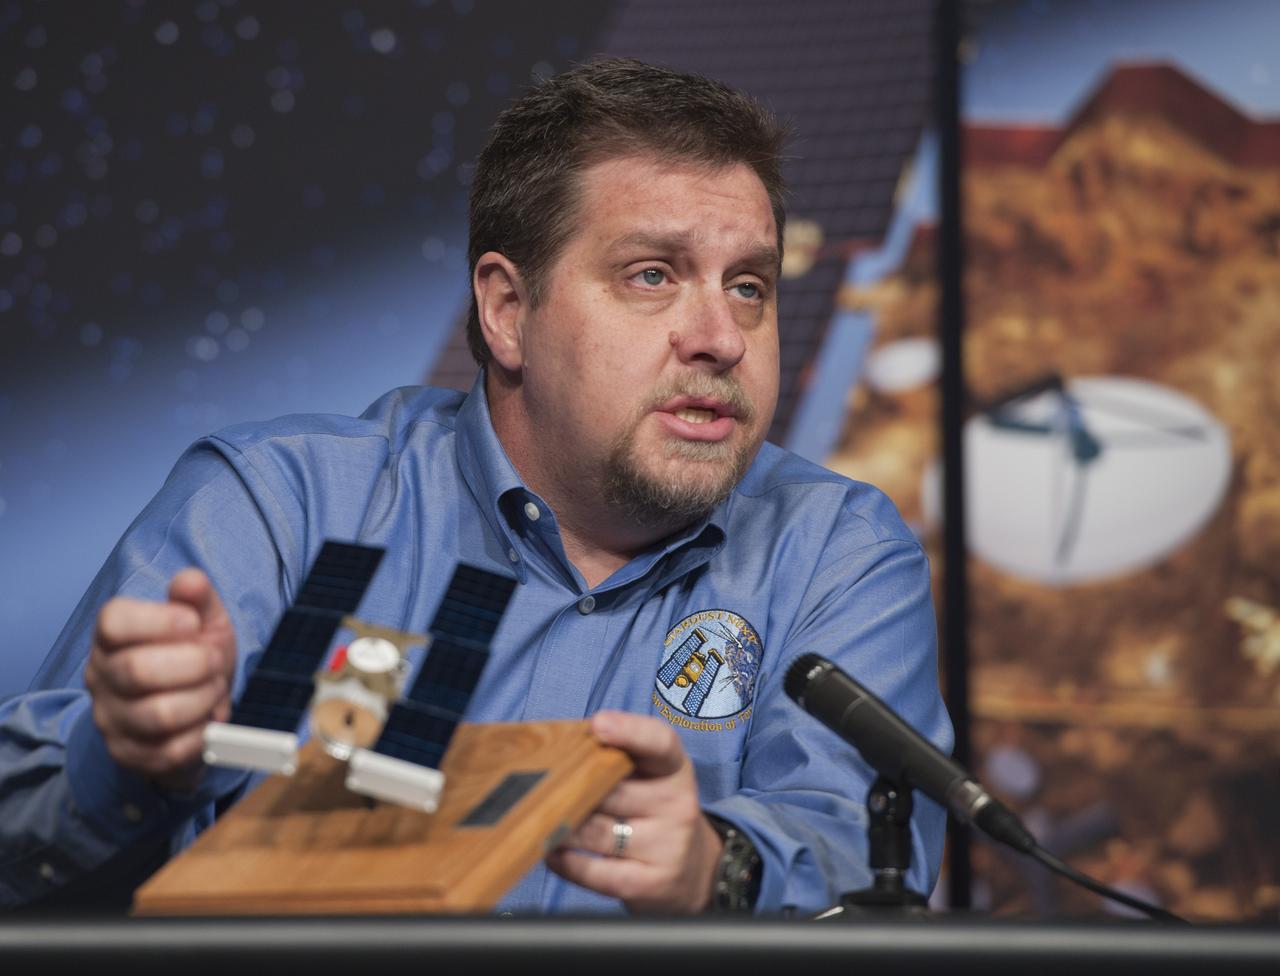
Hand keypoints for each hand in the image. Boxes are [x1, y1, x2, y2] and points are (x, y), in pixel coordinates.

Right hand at [83, 568, 235, 791]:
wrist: (195, 707)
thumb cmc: (193, 654)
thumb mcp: (203, 620)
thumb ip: (197, 597)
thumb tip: (190, 581)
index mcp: (112, 635)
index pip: (113, 622)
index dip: (161, 621)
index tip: (193, 623)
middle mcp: (100, 676)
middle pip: (138, 670)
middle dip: (195, 664)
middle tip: (215, 661)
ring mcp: (110, 718)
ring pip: (158, 715)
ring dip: (202, 699)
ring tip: (214, 689)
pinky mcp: (127, 754)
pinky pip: (169, 750)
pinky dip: (201, 733)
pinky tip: (207, 719)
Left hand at [545, 709, 723, 913]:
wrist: (693, 873)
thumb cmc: (654, 813)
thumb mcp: (651, 778)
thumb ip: (616, 759)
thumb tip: (559, 748)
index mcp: (674, 770)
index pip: (660, 743)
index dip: (630, 730)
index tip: (598, 724)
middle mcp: (676, 805)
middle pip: (610, 790)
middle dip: (573, 788)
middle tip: (542, 784)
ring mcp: (666, 847)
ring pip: (595, 830)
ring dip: (562, 825)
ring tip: (541, 819)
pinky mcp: (649, 884)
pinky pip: (595, 871)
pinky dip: (566, 861)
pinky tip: (552, 852)